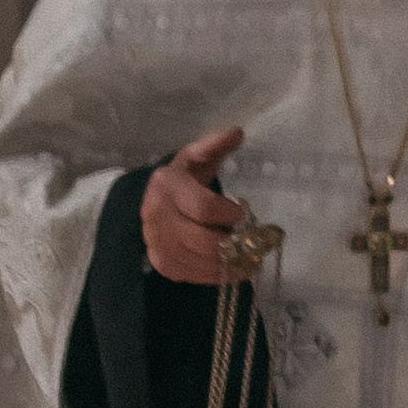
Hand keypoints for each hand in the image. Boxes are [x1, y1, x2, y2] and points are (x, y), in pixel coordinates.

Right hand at [143, 127, 250, 283]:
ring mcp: (155, 241)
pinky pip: (190, 275)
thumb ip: (216, 145)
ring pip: (197, 261)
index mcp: (167, 185)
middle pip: (202, 240)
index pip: (203, 207)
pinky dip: (214, 275)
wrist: (158, 199)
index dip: (230, 213)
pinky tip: (231, 268)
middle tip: (252, 242)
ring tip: (250, 259)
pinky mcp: (161, 262)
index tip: (243, 210)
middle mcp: (156, 215)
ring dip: (228, 264)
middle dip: (232, 244)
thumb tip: (237, 132)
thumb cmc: (185, 177)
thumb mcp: (198, 156)